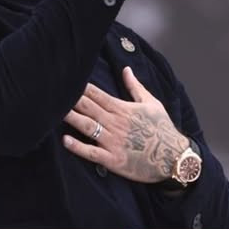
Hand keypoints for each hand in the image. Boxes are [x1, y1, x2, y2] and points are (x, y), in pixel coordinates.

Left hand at [63, 67, 188, 182]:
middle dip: (71, 100)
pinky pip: (93, 152)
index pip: (97, 94)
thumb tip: (125, 69)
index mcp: (123, 109)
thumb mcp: (152, 103)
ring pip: (88, 127)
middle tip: (53, 92)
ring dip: (71, 119)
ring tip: (54, 112)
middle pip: (88, 108)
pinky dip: (79, 147)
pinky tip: (65, 140)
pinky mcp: (113, 159)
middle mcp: (116, 123)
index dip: (81, 87)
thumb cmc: (163, 129)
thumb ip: (135, 86)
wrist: (175, 157)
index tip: (66, 79)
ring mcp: (114, 141)